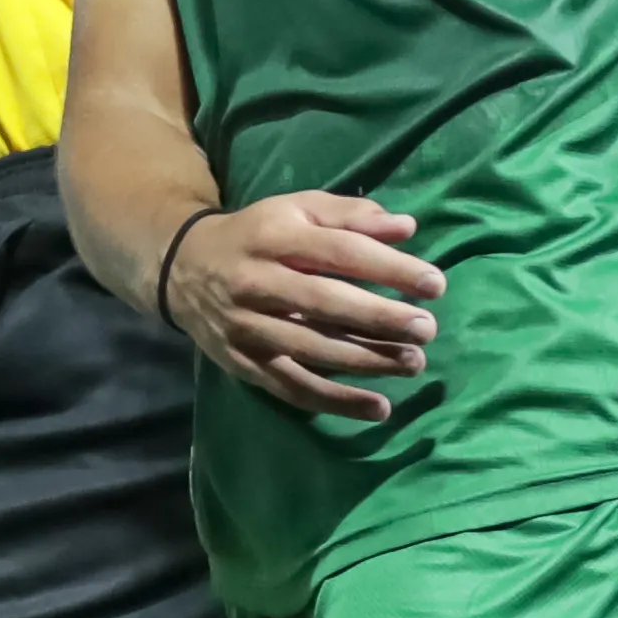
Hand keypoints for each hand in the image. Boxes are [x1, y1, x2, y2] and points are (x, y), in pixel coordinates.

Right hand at [162, 193, 443, 421]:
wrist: (183, 267)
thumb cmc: (257, 235)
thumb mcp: (297, 209)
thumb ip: (350, 216)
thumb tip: (407, 229)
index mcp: (275, 236)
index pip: (340, 252)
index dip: (389, 268)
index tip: (435, 285)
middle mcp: (257, 282)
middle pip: (326, 303)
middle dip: (381, 318)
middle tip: (427, 329)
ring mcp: (248, 327)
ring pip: (312, 349)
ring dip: (367, 361)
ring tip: (413, 363)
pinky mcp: (245, 362)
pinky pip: (293, 387)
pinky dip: (337, 401)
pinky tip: (378, 408)